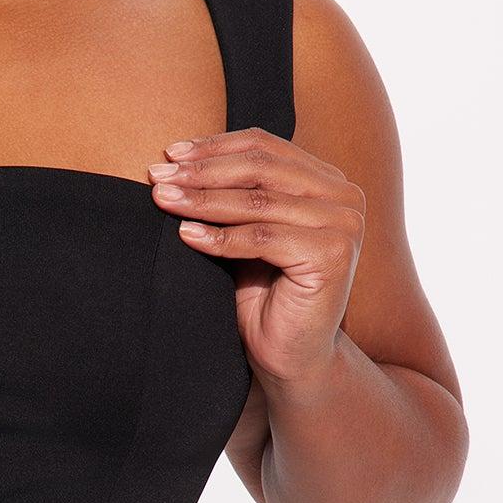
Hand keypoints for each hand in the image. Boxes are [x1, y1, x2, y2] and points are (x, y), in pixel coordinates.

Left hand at [147, 126, 365, 384]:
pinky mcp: (333, 255)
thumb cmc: (264, 294)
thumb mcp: (245, 232)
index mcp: (327, 182)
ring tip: (162, 199)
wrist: (289, 355)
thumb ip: (232, 194)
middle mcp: (343, 197)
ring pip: (257, 202)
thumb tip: (175, 159)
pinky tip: (186, 234)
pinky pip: (262, 238)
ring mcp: (344, 225)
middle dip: (203, 170)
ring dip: (202, 199)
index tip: (171, 153)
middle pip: (260, 167)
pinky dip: (219, 236)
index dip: (214, 147)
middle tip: (158, 174)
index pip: (265, 146)